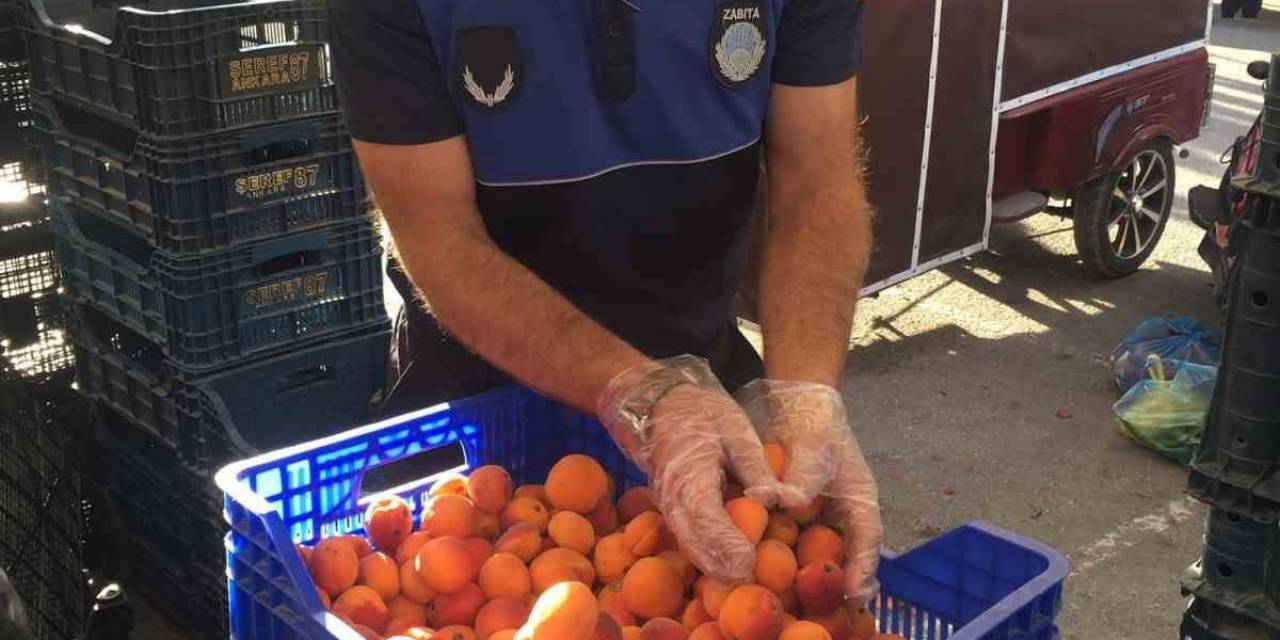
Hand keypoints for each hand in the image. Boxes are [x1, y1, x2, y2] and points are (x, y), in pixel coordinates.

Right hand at [598, 356, 782, 582]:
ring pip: (687, 544)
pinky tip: (726, 566)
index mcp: (690, 472)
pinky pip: (685, 537)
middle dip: (720, 565)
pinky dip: (704, 554)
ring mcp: (667, 505)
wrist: (661, 406)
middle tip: (749, 581)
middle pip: (693, 540)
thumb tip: (773, 499)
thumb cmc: (703, 414)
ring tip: (741, 580)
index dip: (726, 541)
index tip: (749, 561)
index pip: (705, 515)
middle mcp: (672, 495)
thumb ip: (754, 464)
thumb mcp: (735, 428)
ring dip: (711, 565)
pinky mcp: (671, 509)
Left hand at [737, 380, 882, 608]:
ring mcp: (819, 521)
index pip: (868, 541)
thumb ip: (803, 477)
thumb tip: (786, 500)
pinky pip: (793, 544)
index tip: (856, 593)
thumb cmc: (816, 429)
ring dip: (810, 578)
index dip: (864, 569)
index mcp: (859, 504)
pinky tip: (765, 577)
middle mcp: (842, 519)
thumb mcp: (814, 450)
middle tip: (830, 611)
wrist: (797, 410)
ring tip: (798, 603)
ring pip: (819, 556)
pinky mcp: (796, 521)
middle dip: (838, 584)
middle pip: (846, 558)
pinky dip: (784, 560)